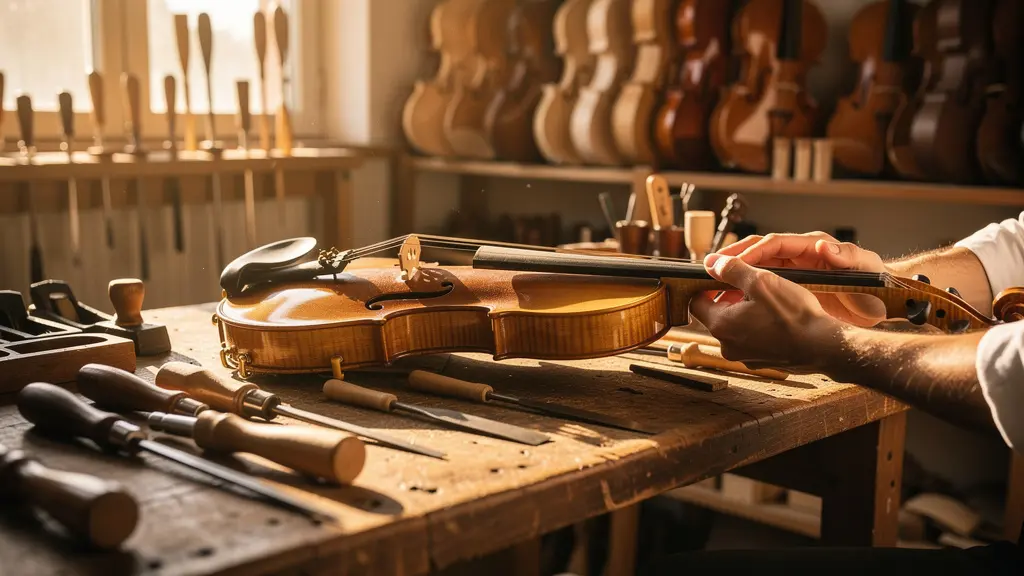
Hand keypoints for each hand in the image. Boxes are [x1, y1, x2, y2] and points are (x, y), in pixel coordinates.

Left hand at [690, 255, 842, 371]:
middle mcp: (727, 346)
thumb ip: (732, 270)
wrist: (823, 346)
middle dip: (729, 299)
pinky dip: (758, 328)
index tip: (722, 278)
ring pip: (735, 328)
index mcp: (721, 325)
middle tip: (751, 287)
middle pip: (716, 315)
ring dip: (745, 313)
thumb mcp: (762, 281)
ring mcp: (744, 357)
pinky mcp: (761, 362)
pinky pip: (751, 340)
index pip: (696, 303)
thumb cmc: (794, 315)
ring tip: (767, 302)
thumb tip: (711, 262)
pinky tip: (777, 319)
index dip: (707, 287)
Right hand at [711, 232, 887, 326]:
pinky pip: (765, 288)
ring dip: (735, 275)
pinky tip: (733, 304)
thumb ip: (846, 256)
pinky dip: (747, 293)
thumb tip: (825, 245)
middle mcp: (800, 257)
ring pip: (758, 270)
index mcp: (812, 247)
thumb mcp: (865, 268)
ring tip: (714, 286)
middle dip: (733, 257)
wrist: (885, 306)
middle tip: (710, 266)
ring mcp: (796, 273)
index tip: (731, 260)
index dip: (751, 250)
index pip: (774, 243)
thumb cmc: (877, 284)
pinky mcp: (795, 290)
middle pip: (759, 251)